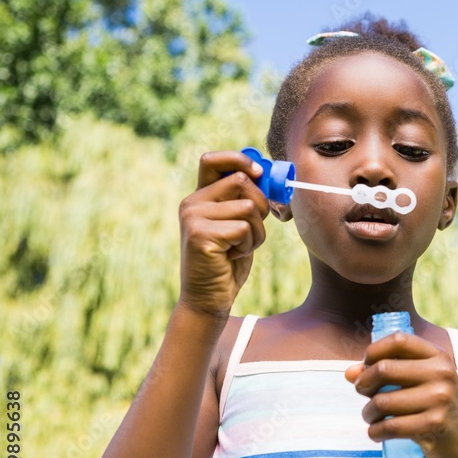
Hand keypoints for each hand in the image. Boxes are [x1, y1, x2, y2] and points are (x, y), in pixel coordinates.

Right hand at [177, 151, 268, 318]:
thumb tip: (265, 175)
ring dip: (256, 232)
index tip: (259, 173)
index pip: (213, 160)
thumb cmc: (228, 261)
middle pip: (242, 181)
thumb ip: (245, 200)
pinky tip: (232, 256)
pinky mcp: (200, 235)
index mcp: (200, 197)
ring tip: (239, 247)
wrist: (208, 298)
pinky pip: (244, 229)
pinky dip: (248, 245)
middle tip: (253, 227)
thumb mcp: (237, 224)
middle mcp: (192, 203)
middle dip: (261, 204)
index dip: (239, 159)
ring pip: (248, 207)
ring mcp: (193, 218)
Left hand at [345, 332, 457, 457]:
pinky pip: (389, 426)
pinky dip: (375, 432)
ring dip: (368, 413)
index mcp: (438, 357)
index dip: (374, 351)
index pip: (399, 340)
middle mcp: (442, 373)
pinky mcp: (434, 425)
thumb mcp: (417, 383)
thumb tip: (349, 373)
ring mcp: (440, 399)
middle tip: (363, 393)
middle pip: (384, 369)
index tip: (366, 366)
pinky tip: (376, 433)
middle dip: (364, 383)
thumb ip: (385, 373)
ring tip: (371, 417)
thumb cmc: (432, 407)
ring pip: (383, 401)